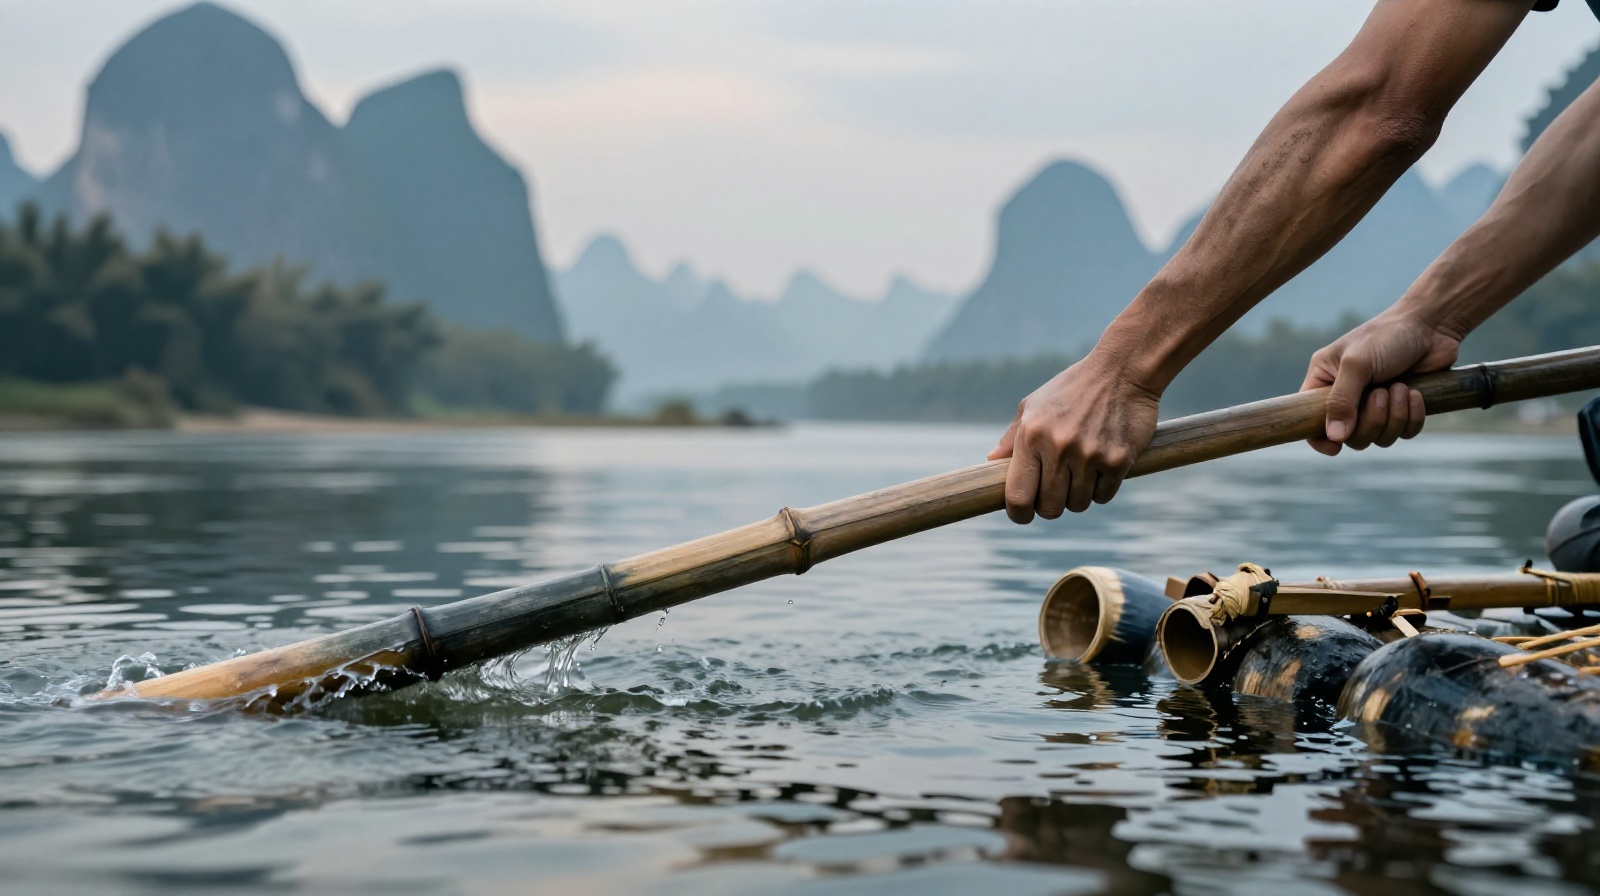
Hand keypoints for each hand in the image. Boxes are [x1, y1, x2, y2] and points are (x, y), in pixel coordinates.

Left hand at [988, 355, 1160, 522]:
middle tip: (1055, 491)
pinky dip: (1101, 489)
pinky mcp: (1118, 460)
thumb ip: (1012, 437)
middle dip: (1050, 506)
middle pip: (1049, 508)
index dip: (1018, 513)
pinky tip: (1101, 467)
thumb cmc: (1072, 388)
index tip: (1022, 514)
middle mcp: (1058, 448)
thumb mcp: (1034, 405)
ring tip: (1080, 473)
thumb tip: (991, 461)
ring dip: (1077, 496)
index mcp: (1031, 436)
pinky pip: (1103, 495)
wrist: (1122, 370)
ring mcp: (1090, 456)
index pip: (1018, 496)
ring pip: (1078, 505)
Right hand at [1301, 309, 1461, 455]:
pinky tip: (1415, 394)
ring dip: (1394, 416)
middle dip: (1371, 420)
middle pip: (1351, 436)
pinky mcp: (1402, 408)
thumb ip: (1341, 401)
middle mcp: (1347, 396)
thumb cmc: (1387, 336)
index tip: (1336, 447)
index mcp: (1324, 381)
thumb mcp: (1357, 364)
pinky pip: (1405, 432)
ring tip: (1400, 387)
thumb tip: (1334, 438)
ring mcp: (1375, 404)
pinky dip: (1412, 417)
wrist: (1431, 325)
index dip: (1319, 439)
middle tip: (1381, 393)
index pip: (1310, 420)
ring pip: (1379, 437)